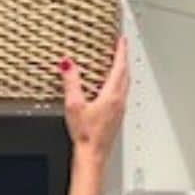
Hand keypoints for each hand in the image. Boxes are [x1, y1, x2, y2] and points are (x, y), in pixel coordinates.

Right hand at [60, 36, 128, 165]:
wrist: (93, 155)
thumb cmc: (86, 135)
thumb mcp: (74, 105)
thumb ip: (71, 82)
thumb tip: (68, 64)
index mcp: (112, 95)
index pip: (120, 66)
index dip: (121, 51)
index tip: (122, 39)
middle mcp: (119, 101)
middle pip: (126, 74)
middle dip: (124, 58)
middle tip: (122, 47)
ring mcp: (120, 110)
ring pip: (126, 84)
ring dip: (123, 71)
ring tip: (119, 63)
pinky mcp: (117, 117)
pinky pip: (122, 94)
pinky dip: (120, 83)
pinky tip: (112, 87)